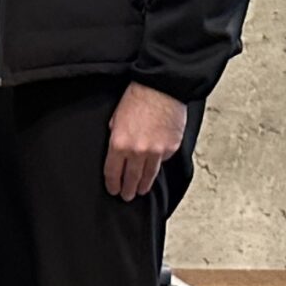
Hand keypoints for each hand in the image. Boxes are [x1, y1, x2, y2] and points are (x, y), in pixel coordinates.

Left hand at [103, 81, 187, 202]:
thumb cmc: (136, 99)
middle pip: (131, 178)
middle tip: (127, 196)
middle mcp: (137, 151)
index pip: (113, 172)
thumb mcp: (115, 119)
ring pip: (149, 174)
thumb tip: (117, 150)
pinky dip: (158, 164)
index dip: (113, 184)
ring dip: (144, 184)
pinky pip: (163, 160)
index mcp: (119, 144)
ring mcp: (156, 151)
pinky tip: (155, 167)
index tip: (113, 190)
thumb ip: (116, 137)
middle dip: (128, 189)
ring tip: (141, 191)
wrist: (162, 88)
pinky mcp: (172, 147)